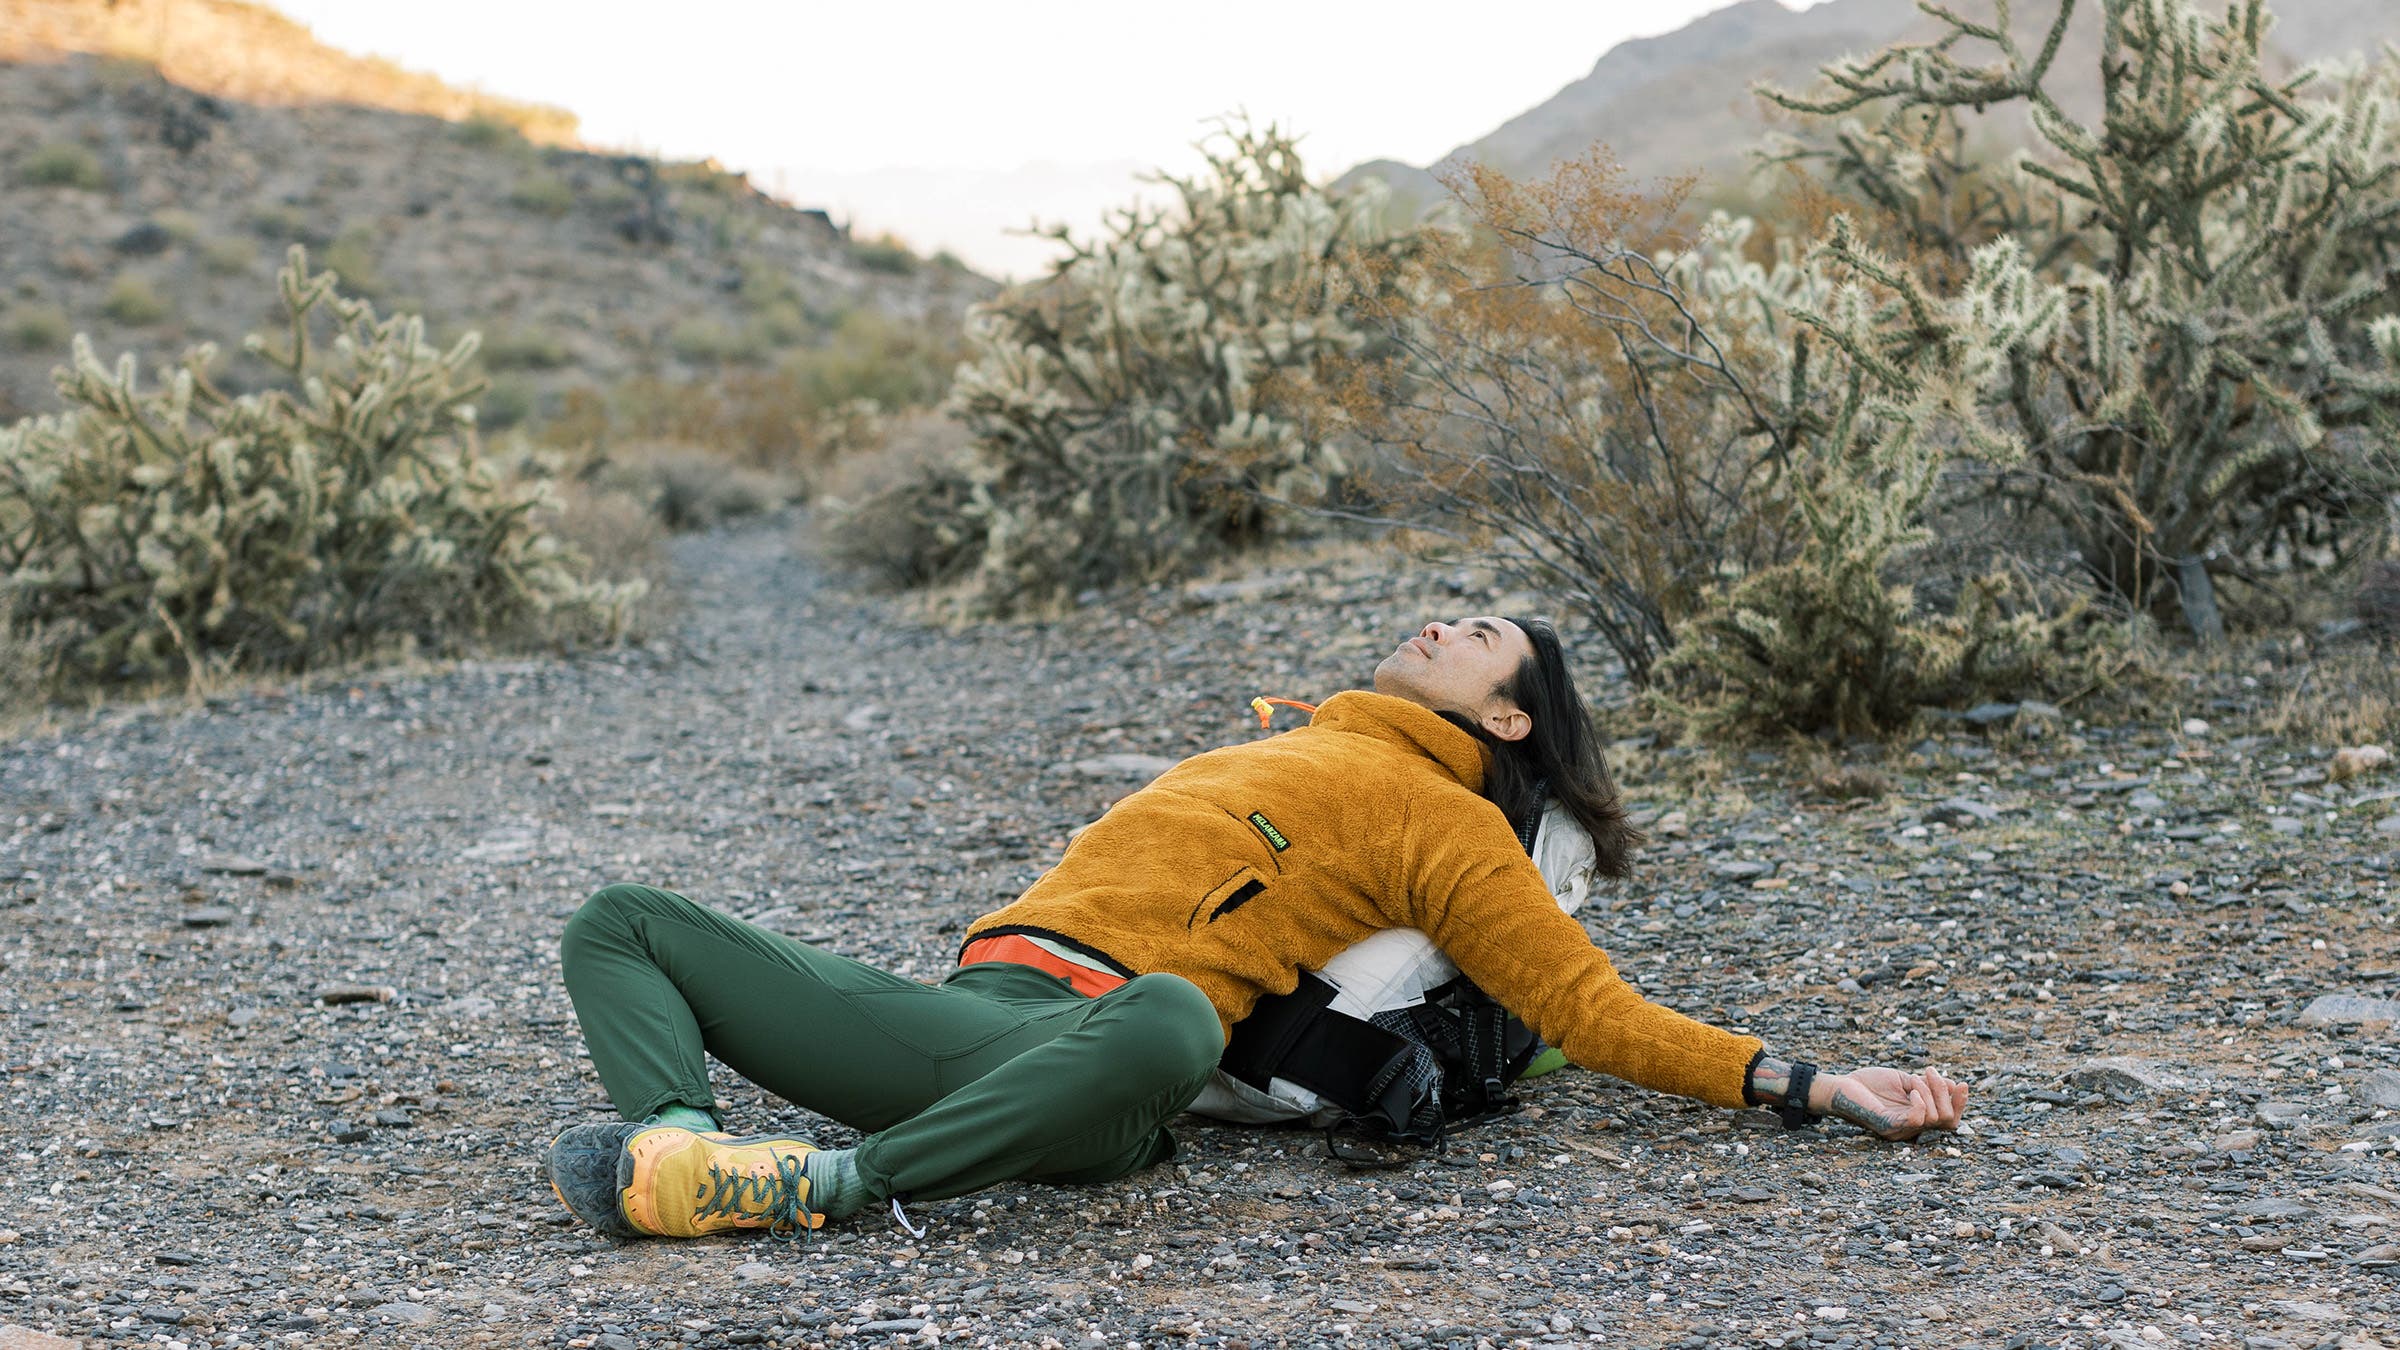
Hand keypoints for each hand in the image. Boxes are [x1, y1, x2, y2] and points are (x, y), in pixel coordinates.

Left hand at [1818, 1066, 1967, 1140]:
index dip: (1960, 1104)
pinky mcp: (1888, 1126)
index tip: (1962, 1083)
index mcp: (1918, 1118)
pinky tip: (1911, 1091)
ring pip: (1934, 1118)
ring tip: (1914, 1078)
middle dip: (1946, 1094)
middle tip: (1930, 1072)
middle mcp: (1912, 1128)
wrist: (1840, 1087)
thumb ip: (1928, 1086)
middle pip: (1948, 1121)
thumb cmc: (1870, 1085)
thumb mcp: (1905, 1082)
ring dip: (1931, 1093)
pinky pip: (1915, 1120)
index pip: (1950, 1121)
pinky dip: (1920, 1103)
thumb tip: (1955, 1085)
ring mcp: (1901, 1130)